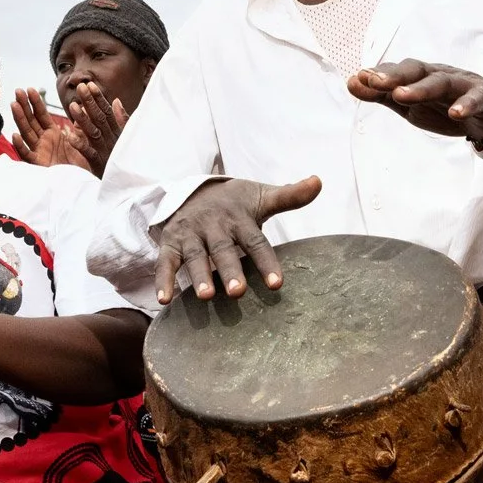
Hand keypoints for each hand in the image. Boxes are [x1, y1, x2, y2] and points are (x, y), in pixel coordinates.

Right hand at [11, 89, 88, 170]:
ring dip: (20, 119)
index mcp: (53, 134)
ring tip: (14, 105)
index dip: (35, 102)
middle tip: (18, 91)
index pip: (41, 115)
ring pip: (27, 133)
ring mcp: (40, 152)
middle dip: (24, 106)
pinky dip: (21, 146)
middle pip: (31, 121)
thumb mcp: (82, 140)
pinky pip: (28, 155)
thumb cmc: (81, 163)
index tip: (30, 89)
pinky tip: (15, 135)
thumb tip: (85, 107)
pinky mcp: (39, 164)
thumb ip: (81, 124)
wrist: (82, 183)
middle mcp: (43, 141)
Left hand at [61, 80, 126, 173]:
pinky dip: (80, 143)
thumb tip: (116, 101)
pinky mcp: (100, 165)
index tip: (90, 85)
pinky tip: (70, 134)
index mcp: (117, 133)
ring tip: (73, 106)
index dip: (98, 98)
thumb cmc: (128, 161)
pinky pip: (89, 152)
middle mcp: (112, 140)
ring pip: (94, 132)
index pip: (107, 112)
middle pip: (100, 118)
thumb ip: (122, 120)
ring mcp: (106, 152)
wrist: (131, 186)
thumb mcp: (127, 138)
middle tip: (80, 87)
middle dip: (90, 102)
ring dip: (83, 119)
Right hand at [155, 176, 321, 304]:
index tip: (277, 284)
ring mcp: (191, 235)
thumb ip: (290, 196)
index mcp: (240, 219)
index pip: (256, 243)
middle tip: (238, 293)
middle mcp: (215, 227)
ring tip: (205, 296)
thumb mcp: (261, 196)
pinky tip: (164, 300)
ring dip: (199, 276)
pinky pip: (166, 262)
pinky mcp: (171, 243)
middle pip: (224, 251)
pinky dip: (163, 280)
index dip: (267, 263)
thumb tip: (318, 181)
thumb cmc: (235, 202)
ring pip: (195, 256)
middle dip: (230, 271)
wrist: (194, 189)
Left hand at [348, 60, 482, 145]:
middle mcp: (442, 75)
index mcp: (423, 77)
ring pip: (442, 82)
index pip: (399, 71)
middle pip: (417, 70)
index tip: (358, 79)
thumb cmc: (449, 106)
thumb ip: (384, 96)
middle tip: (373, 82)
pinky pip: (476, 99)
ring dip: (421, 88)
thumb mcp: (412, 105)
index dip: (379, 74)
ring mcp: (465, 85)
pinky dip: (466, 104)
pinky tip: (455, 113)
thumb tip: (352, 82)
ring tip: (401, 96)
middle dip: (395, 75)